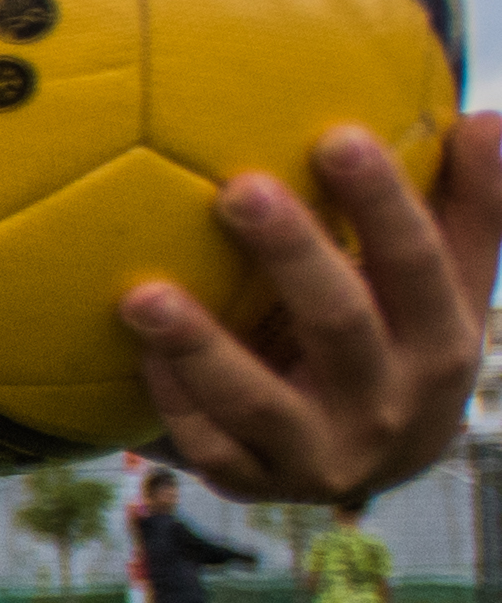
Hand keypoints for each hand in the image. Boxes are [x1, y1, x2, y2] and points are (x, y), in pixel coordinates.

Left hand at [123, 114, 499, 502]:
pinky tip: (135, 350)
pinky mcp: (254, 482)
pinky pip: (206, 444)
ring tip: (142, 294)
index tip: (337, 137)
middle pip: (338, 323)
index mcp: (443, 343)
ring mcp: (319, 453)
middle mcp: (388, 405)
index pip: (418, 264)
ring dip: (198, 346)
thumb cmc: (410, 333)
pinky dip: (172, 400)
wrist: (386, 459)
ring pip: (255, 399)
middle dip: (291, 256)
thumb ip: (471, 205)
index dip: (383, 204)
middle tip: (237, 189)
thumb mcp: (453, 281)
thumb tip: (487, 120)